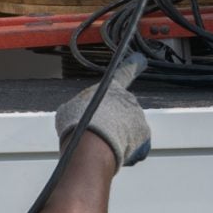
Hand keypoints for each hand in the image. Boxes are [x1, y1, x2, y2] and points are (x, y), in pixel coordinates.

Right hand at [54, 54, 151, 168]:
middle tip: (101, 131)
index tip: (139, 61)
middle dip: (115, 119)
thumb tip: (75, 112)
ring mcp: (138, 115)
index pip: (124, 73)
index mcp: (110, 88)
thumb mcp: (68, 110)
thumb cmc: (78, 127)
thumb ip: (79, 106)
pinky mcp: (144, 133)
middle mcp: (127, 98)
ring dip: (121, 134)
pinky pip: (137, 140)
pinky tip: (115, 151)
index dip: (131, 67)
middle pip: (123, 108)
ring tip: (104, 144)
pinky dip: (128, 147)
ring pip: (129, 126)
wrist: (89, 147)